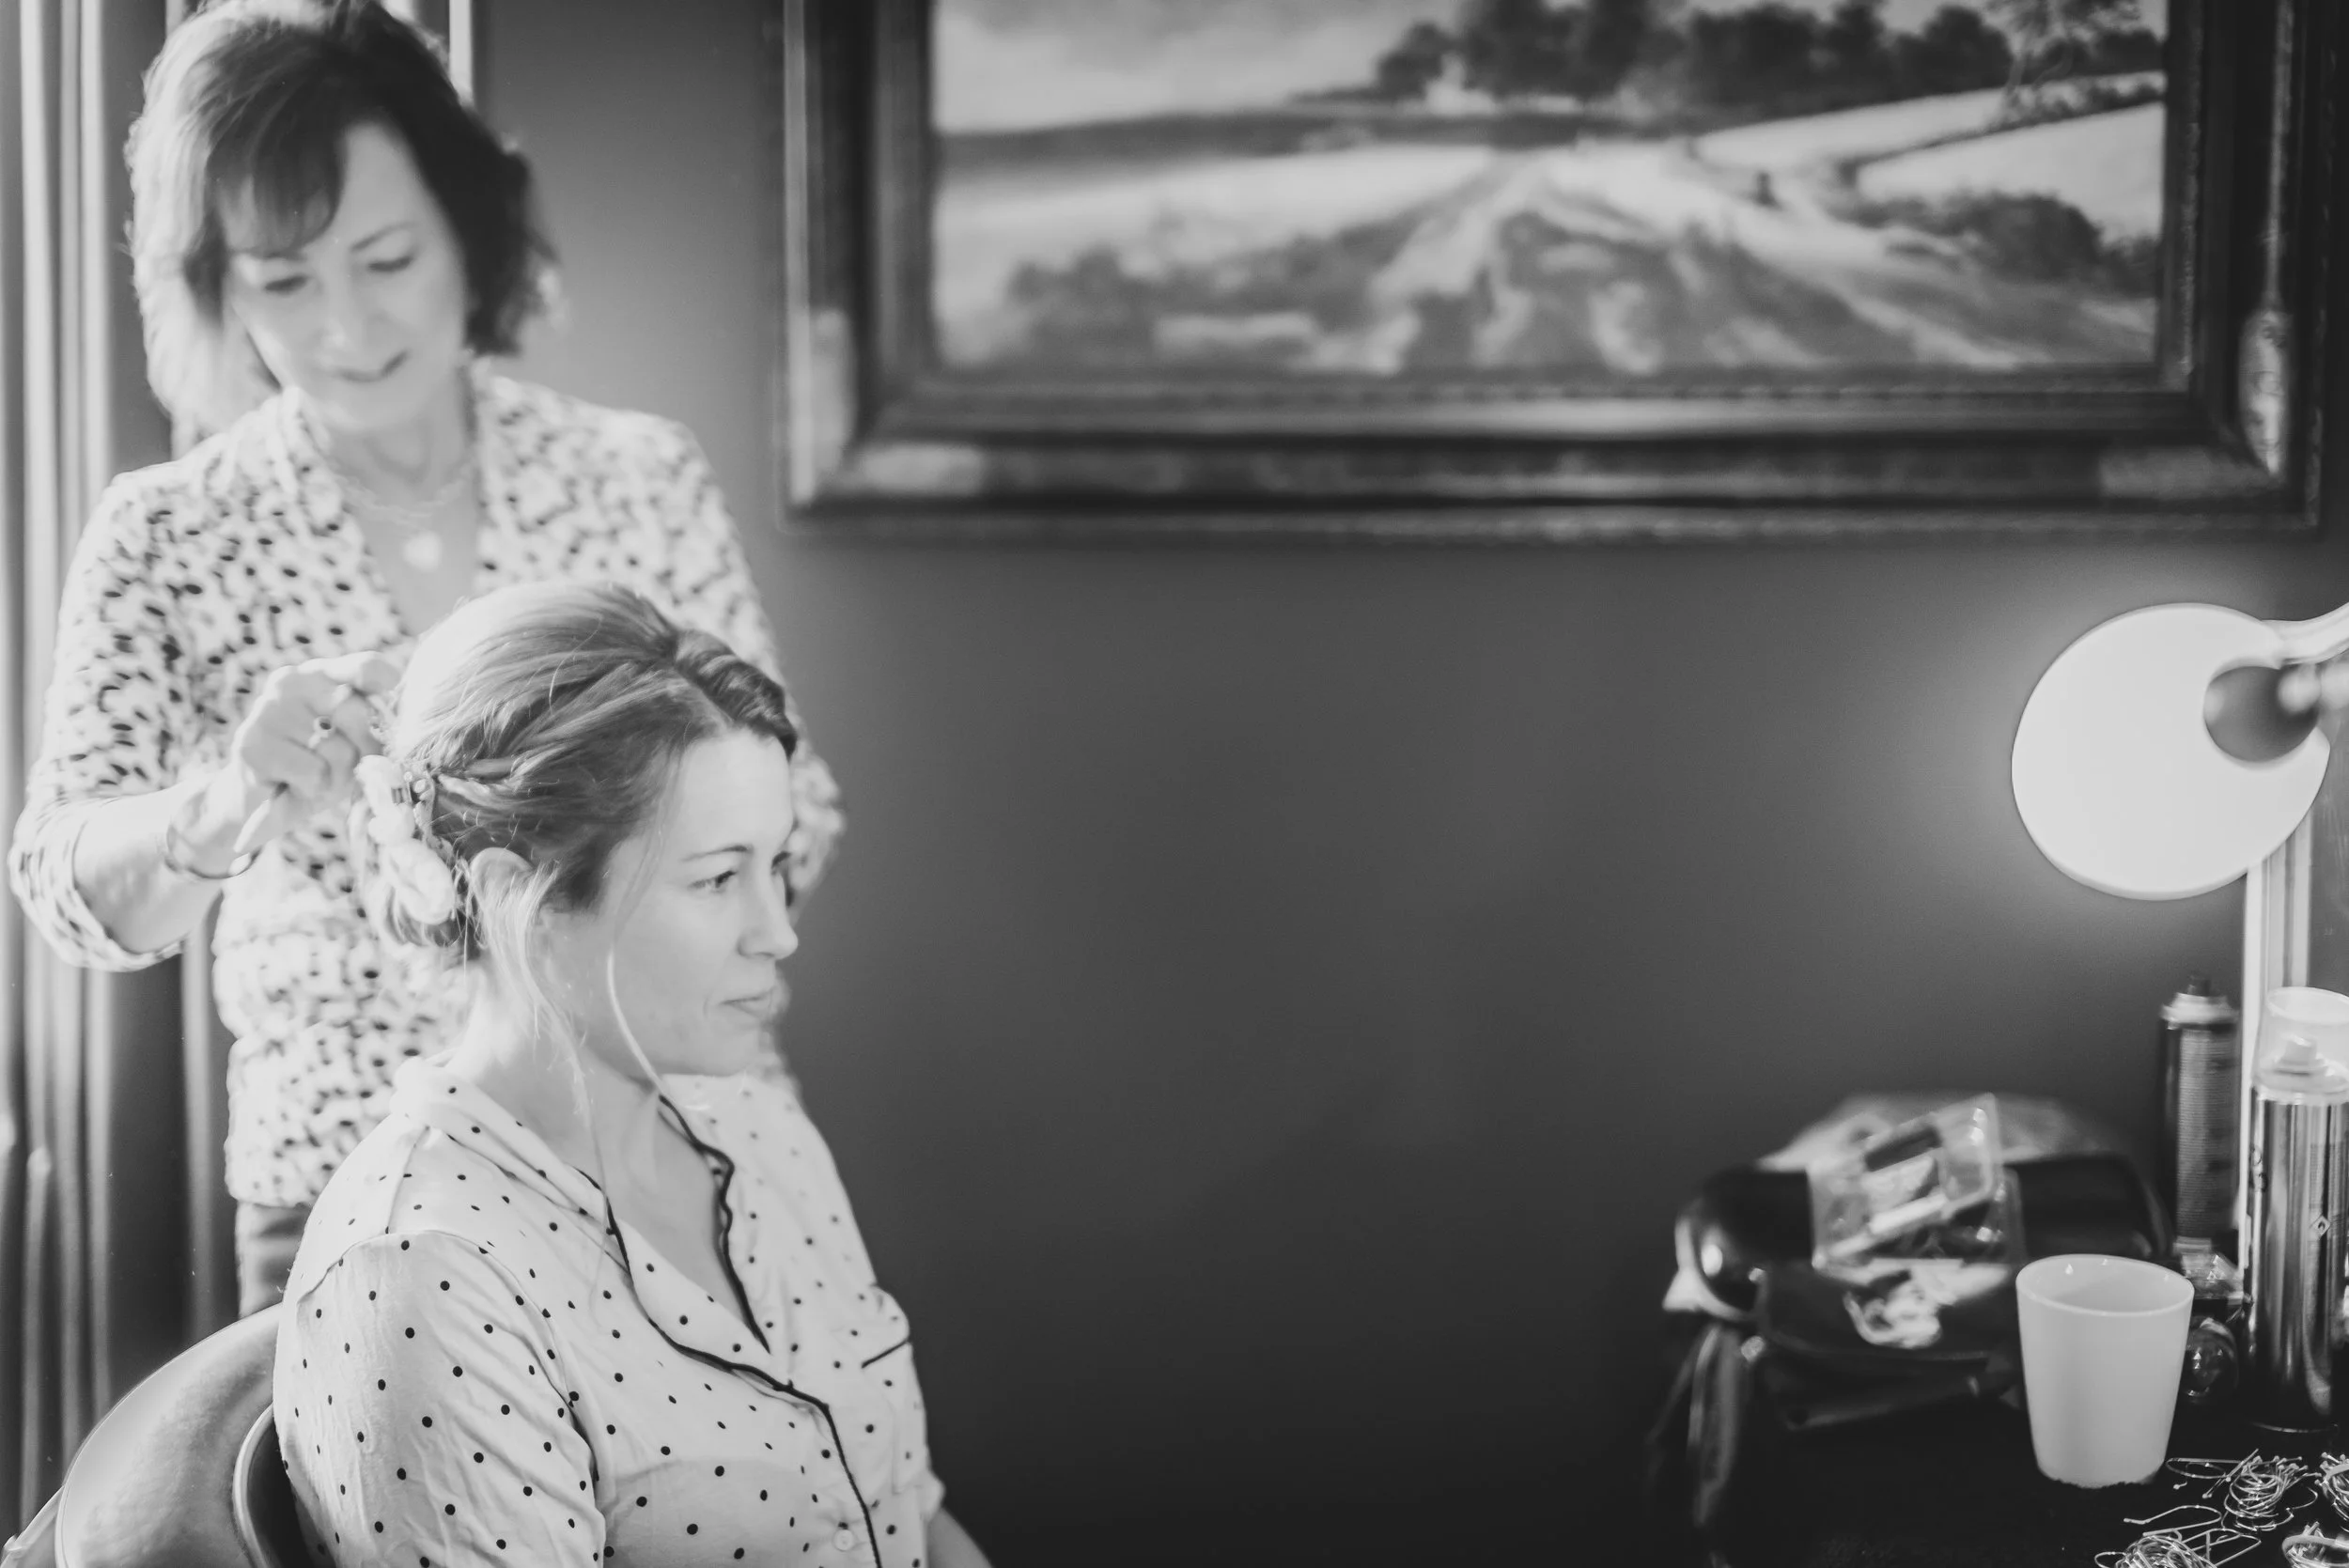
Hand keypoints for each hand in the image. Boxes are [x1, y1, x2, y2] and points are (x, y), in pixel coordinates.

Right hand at [185, 650, 405, 864]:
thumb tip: (409, 728)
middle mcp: (292, 682)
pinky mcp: (252, 744)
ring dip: (337, 777)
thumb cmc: (316, 766)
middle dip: (367, 752)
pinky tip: (294, 785)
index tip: (397, 720)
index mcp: (321, 674)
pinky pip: (314, 773)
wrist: (256, 801)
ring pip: (340, 750)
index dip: (392, 692)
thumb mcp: (352, 740)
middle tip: (350, 767)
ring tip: (316, 778)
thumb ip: (375, 724)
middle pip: (361, 714)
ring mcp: (268, 710)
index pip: (369, 668)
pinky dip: (313, 789)